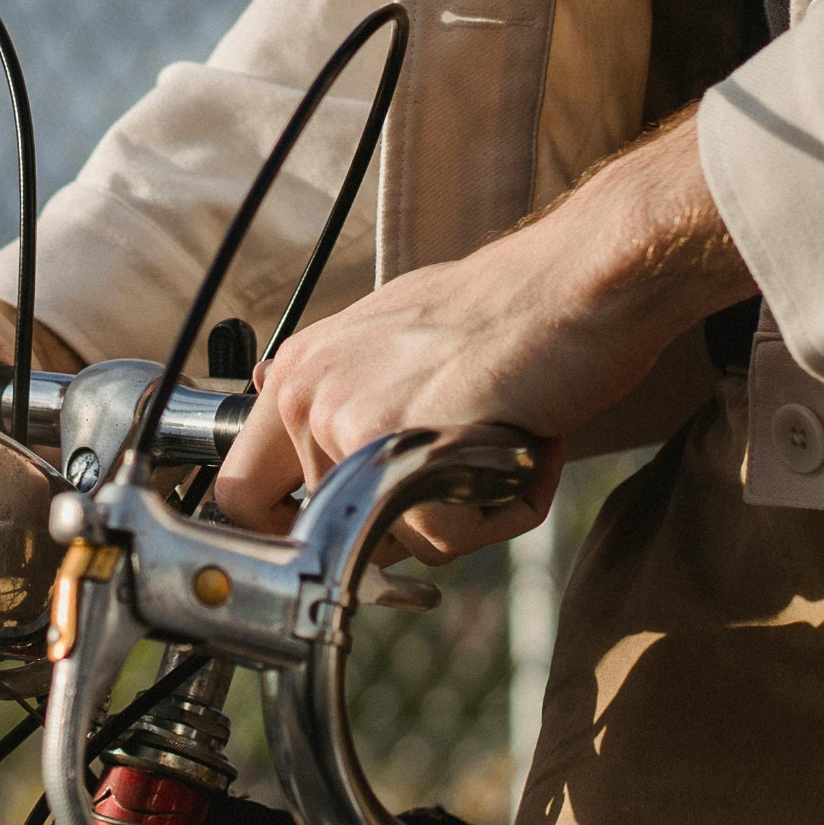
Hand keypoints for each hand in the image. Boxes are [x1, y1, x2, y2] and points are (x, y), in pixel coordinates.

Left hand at [210, 112, 750, 557]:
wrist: (582, 282)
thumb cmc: (511, 310)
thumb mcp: (399, 341)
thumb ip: (347, 397)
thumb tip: (302, 454)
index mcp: (301, 370)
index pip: (241, 497)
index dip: (293, 537)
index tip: (345, 542)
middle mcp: (311, 394)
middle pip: (340, 532)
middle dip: (414, 514)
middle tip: (472, 449)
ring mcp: (350, 423)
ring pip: (402, 539)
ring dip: (468, 507)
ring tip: (504, 431)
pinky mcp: (401, 456)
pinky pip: (449, 540)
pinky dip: (503, 508)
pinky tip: (526, 444)